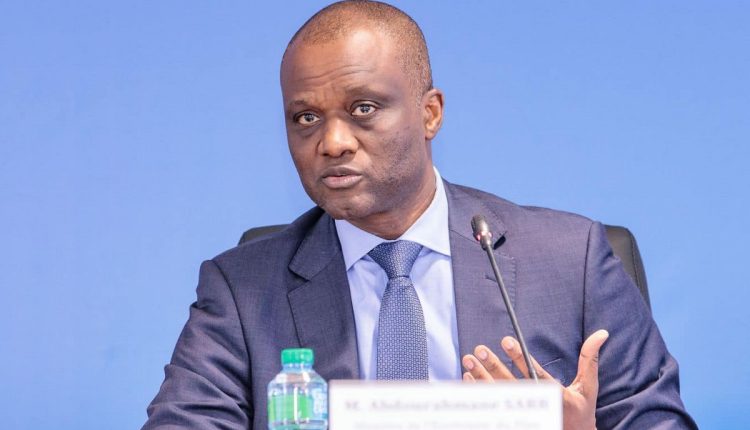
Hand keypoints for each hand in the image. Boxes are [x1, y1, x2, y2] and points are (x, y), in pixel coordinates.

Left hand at [461, 330, 608, 429]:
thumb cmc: (581, 412)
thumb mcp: (588, 387)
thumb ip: (590, 360)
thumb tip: (602, 333)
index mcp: (555, 396)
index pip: (533, 373)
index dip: (519, 357)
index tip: (505, 341)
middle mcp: (536, 406)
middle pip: (510, 384)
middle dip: (493, 366)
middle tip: (480, 349)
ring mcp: (523, 414)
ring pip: (497, 394)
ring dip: (481, 376)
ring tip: (468, 359)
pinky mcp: (514, 418)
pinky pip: (491, 405)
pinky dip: (478, 391)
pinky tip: (467, 377)